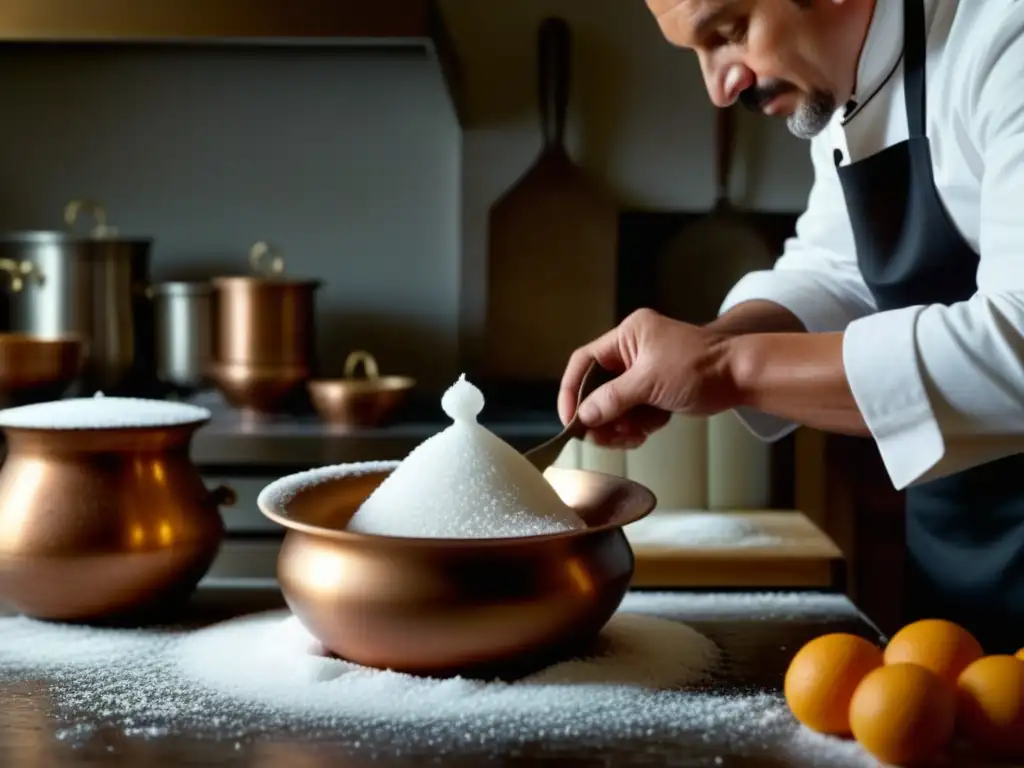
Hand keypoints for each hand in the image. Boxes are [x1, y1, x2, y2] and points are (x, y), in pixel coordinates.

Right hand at [557, 308, 737, 447]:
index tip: (570, 417)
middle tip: (600, 437)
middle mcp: (632, 352)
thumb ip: (613, 398)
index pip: (584, 361)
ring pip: (614, 406)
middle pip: (597, 389)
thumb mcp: (649, 380)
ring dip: (618, 426)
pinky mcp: (656, 392)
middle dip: (599, 415)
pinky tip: (643, 434)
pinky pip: (632, 414)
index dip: (571, 390)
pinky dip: (635, 428)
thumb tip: (584, 415)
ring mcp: (644, 374)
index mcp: (627, 336)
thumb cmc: (700, 366)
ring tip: (629, 437)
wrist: (740, 376)